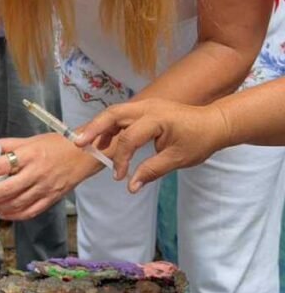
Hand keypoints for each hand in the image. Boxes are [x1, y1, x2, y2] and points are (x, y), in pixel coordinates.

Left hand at [0, 134, 98, 219]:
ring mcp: (45, 188)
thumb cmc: (56, 144)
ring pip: (17, 203)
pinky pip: (32, 211)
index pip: (0, 165)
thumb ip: (10, 145)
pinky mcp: (53, 198)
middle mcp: (36, 173)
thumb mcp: (31, 140)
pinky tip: (3, 214)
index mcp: (29, 155)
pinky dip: (16, 215)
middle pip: (6, 189)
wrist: (85, 155)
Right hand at [75, 99, 230, 192]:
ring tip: (85, 142)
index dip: (121, 159)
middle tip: (78, 144)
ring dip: (99, 127)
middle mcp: (147, 108)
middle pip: (112, 115)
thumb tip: (131, 187)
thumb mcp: (178, 159)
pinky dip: (110, 126)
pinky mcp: (145, 109)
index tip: (119, 176)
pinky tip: (104, 140)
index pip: (129, 138)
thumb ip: (151, 171)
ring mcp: (145, 105)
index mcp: (157, 119)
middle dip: (94, 129)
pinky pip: (122, 115)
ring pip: (114, 112)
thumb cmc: (199, 141)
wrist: (215, 123)